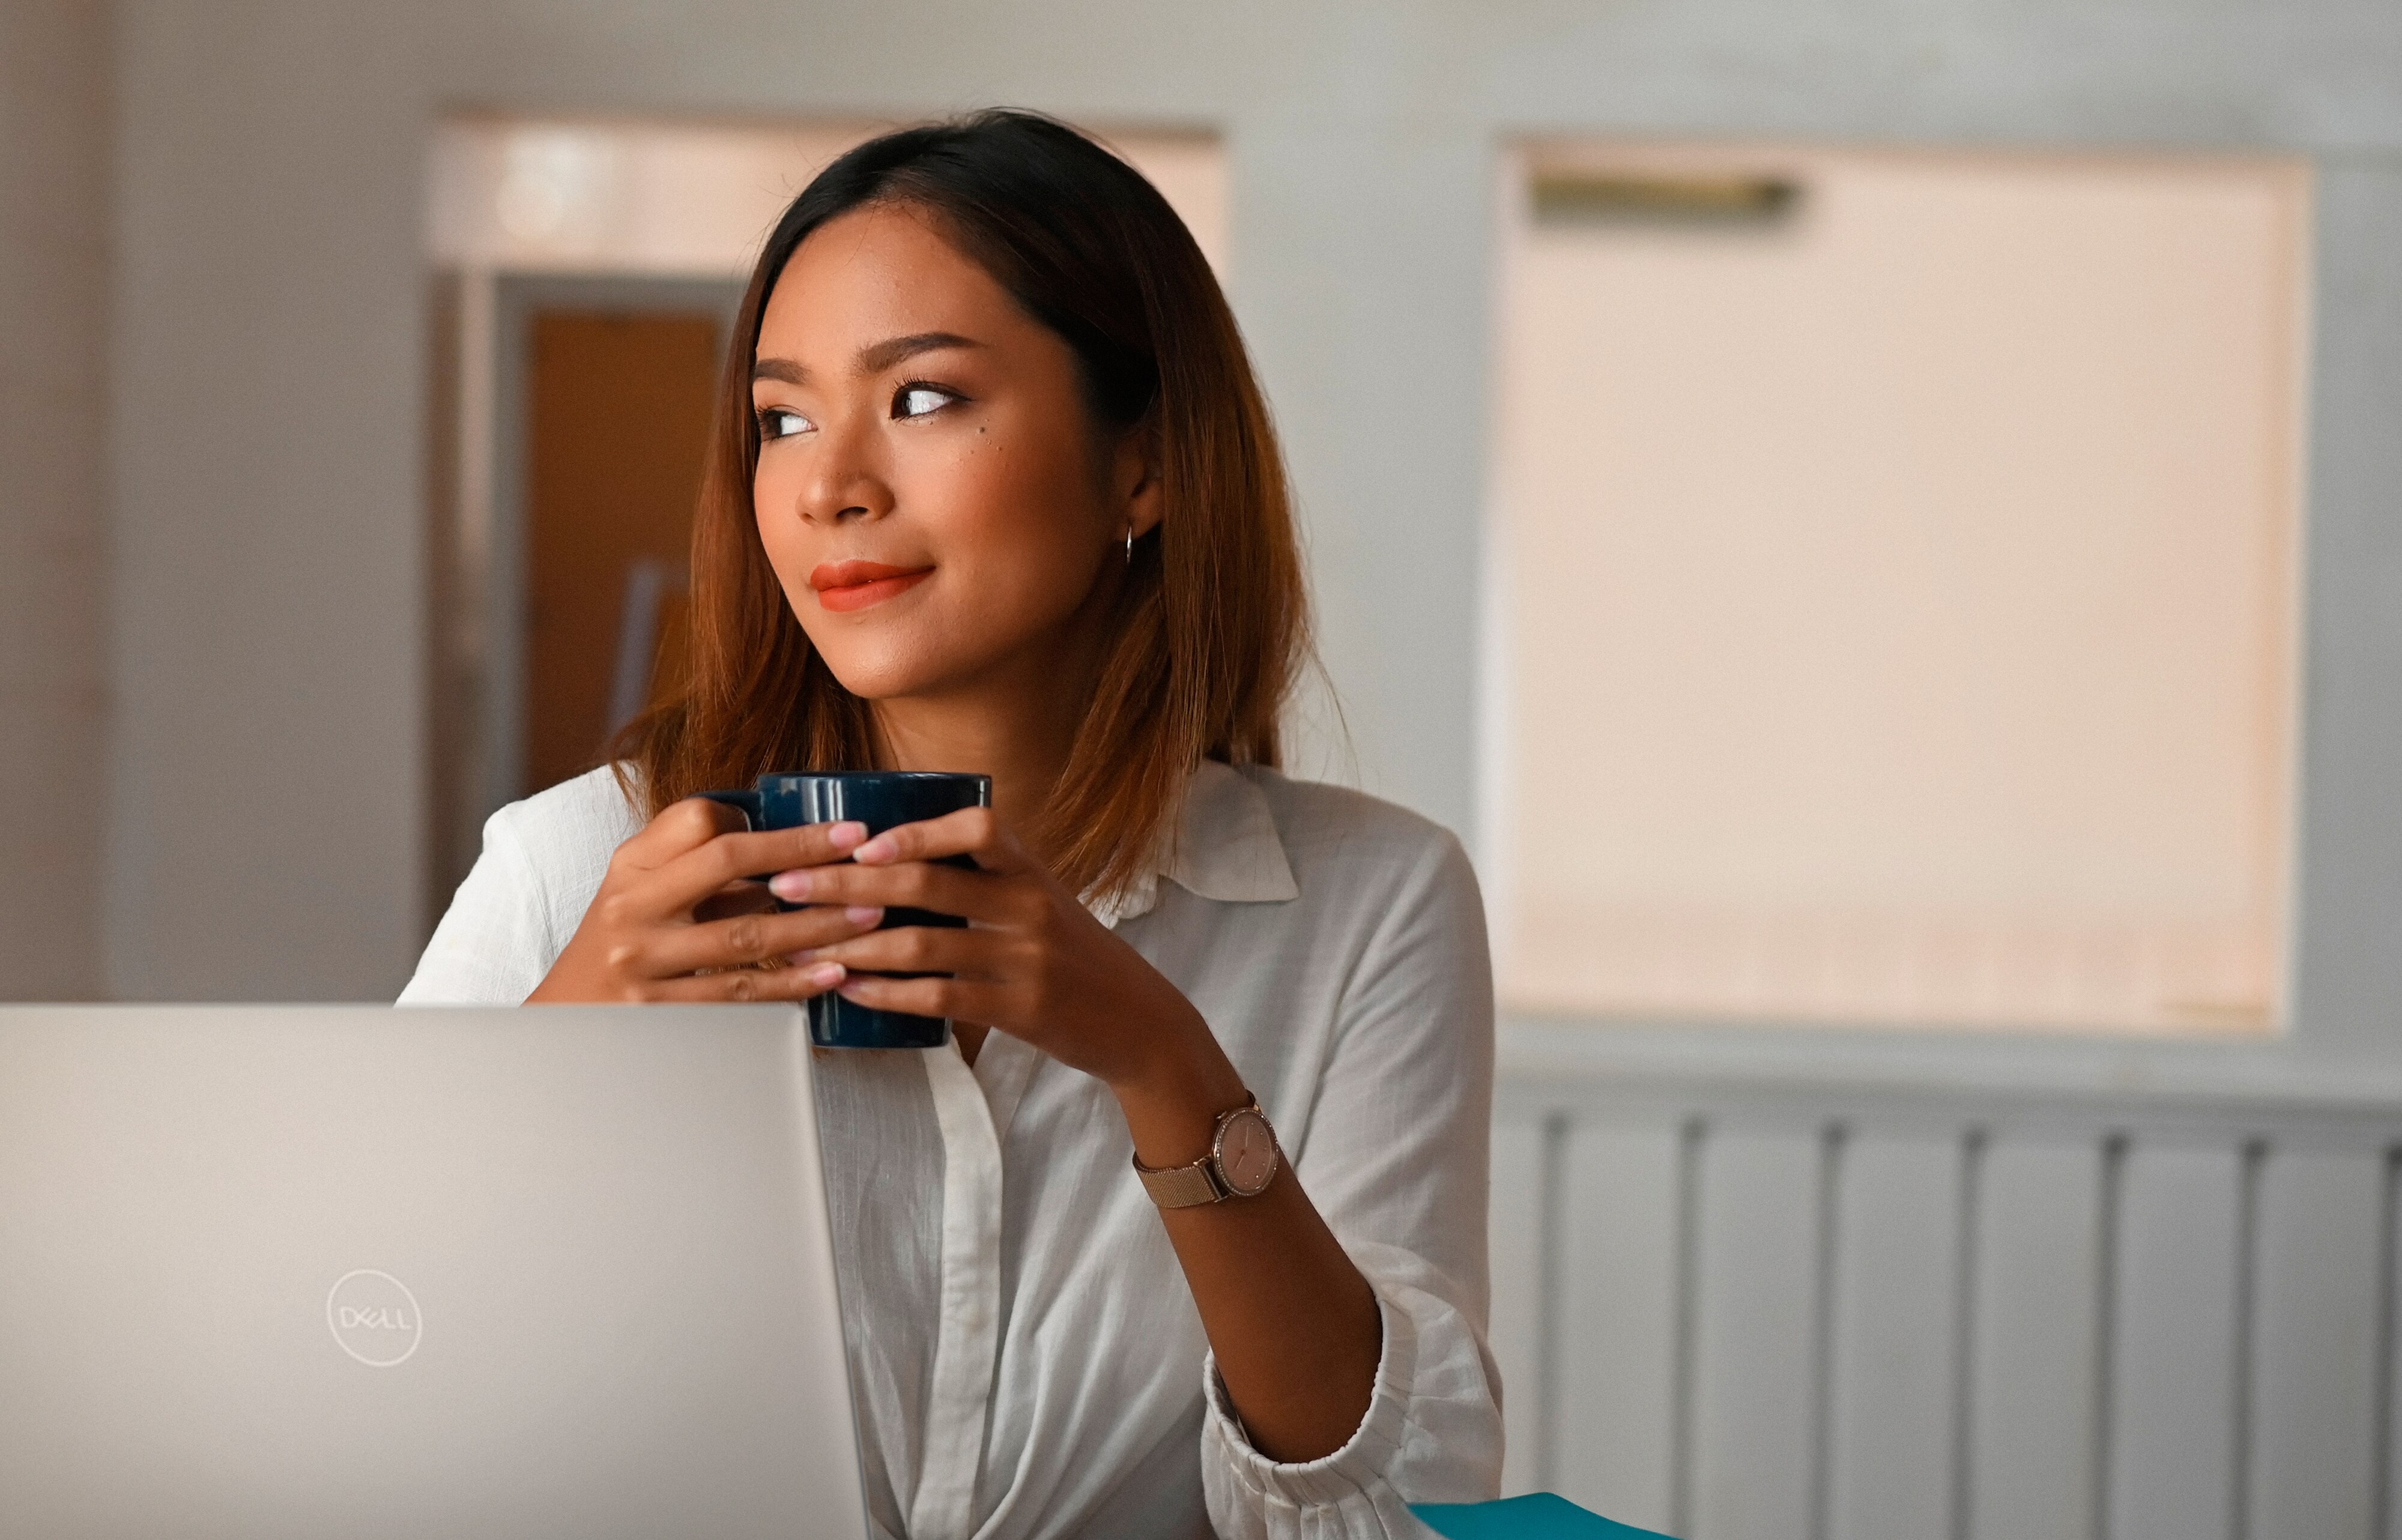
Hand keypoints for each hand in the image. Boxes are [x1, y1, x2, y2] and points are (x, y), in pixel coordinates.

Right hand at [526, 799, 887, 1002]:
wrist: (568, 1020)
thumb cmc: (623, 944)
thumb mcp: (640, 890)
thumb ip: (695, 859)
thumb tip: (778, 842)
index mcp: (632, 868)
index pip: (699, 823)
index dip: (766, 823)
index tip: (828, 830)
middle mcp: (635, 908)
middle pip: (726, 864)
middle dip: (801, 852)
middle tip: (862, 850)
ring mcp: (646, 962)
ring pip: (743, 936)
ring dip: (813, 924)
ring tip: (868, 916)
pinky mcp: (663, 1013)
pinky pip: (739, 995)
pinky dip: (790, 983)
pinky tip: (831, 974)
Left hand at [766, 806, 1246, 1154]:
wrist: (1137, 1019)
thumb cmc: (1072, 955)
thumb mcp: (1040, 901)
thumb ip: (983, 877)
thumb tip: (890, 857)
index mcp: (1032, 871)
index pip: (978, 828)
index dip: (915, 830)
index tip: (859, 840)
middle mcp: (1031, 906)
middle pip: (929, 884)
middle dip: (848, 883)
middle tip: (790, 885)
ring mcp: (1027, 959)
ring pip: (925, 944)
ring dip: (855, 944)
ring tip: (804, 945)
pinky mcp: (1020, 1009)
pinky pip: (940, 998)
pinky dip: (887, 994)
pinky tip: (851, 991)